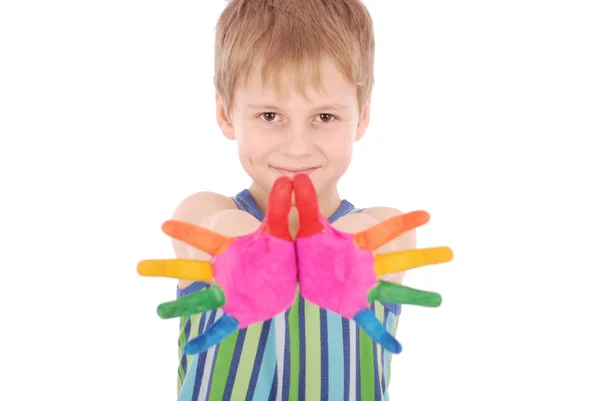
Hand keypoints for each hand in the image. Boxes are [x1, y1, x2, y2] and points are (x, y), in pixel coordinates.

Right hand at [137, 176, 296, 354]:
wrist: (294, 278)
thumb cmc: (280, 251)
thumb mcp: (281, 230)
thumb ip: (282, 206)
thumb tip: (289, 178)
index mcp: (231, 250)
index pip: (205, 239)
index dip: (187, 232)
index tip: (164, 224)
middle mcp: (224, 272)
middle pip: (192, 269)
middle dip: (166, 268)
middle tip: (139, 268)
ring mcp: (230, 293)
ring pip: (201, 299)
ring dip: (181, 306)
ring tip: (159, 312)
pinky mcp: (240, 312)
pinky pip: (222, 327)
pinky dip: (207, 338)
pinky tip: (192, 350)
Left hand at [293, 174, 452, 352]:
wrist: (294, 273)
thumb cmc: (306, 247)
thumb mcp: (306, 226)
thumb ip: (304, 203)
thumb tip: (297, 177)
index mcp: (356, 245)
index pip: (382, 231)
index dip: (403, 222)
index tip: (426, 215)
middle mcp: (365, 265)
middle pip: (398, 258)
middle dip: (423, 256)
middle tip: (450, 253)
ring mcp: (361, 286)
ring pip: (392, 289)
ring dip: (415, 294)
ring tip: (440, 299)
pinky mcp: (350, 305)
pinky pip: (369, 322)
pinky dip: (382, 335)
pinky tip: (398, 348)